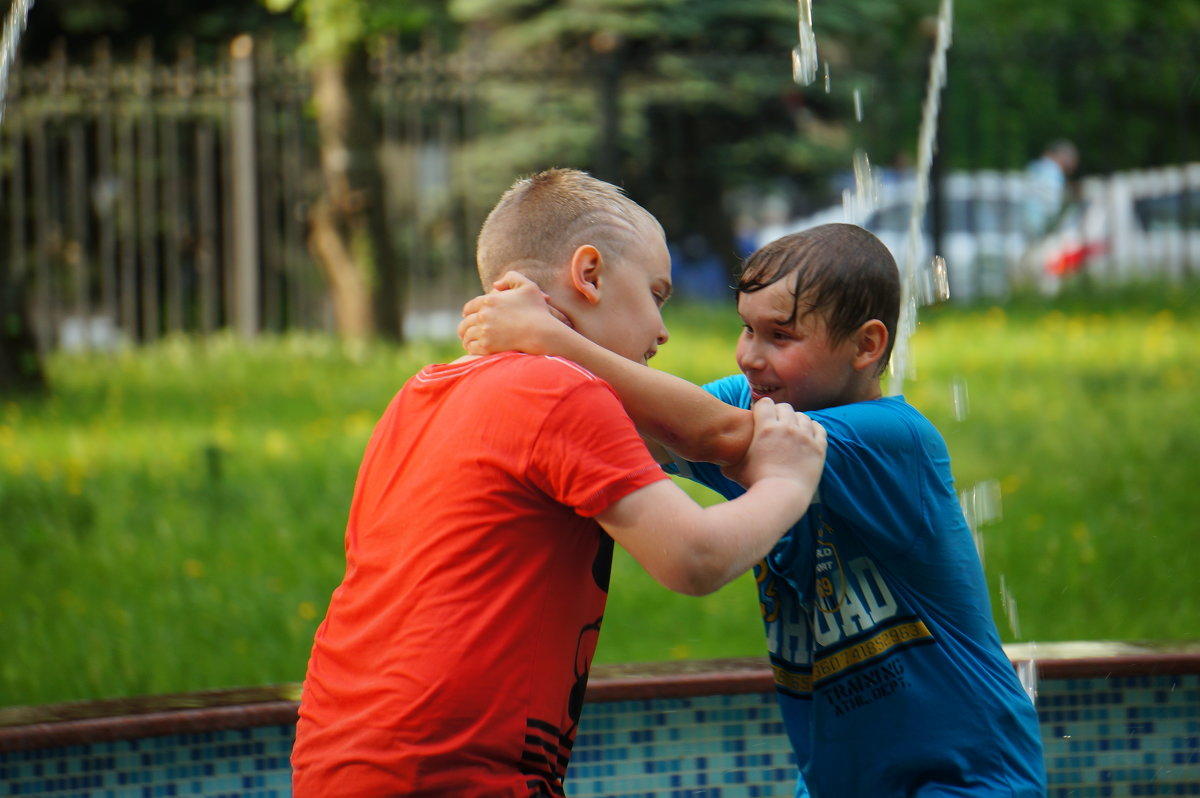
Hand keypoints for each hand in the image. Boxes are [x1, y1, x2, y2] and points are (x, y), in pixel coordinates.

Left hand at [458, 271, 572, 355]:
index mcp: (489, 300)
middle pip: (466, 322)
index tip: (466, 316)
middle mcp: (483, 315)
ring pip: (467, 336)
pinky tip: (475, 350)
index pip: (470, 306)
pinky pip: (472, 348)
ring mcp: (484, 331)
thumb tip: (495, 284)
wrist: (542, 333)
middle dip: (465, 327)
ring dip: (467, 339)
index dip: (467, 312)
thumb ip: (512, 277)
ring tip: (469, 342)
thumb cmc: (537, 311)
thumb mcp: (528, 286)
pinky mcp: (486, 346)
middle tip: (465, 332)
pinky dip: (471, 349)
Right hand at [721, 397, 825, 491]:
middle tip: (775, 424)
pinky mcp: (818, 449)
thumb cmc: (754, 483)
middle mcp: (787, 428)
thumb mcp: (733, 468)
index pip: (765, 403)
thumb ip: (726, 458)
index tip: (760, 417)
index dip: (761, 408)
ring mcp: (805, 437)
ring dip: (796, 421)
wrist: (780, 498)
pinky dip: (813, 429)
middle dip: (779, 413)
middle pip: (785, 407)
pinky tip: (807, 436)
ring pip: (803, 417)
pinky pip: (819, 429)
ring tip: (792, 431)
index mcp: (765, 428)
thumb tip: (716, 456)